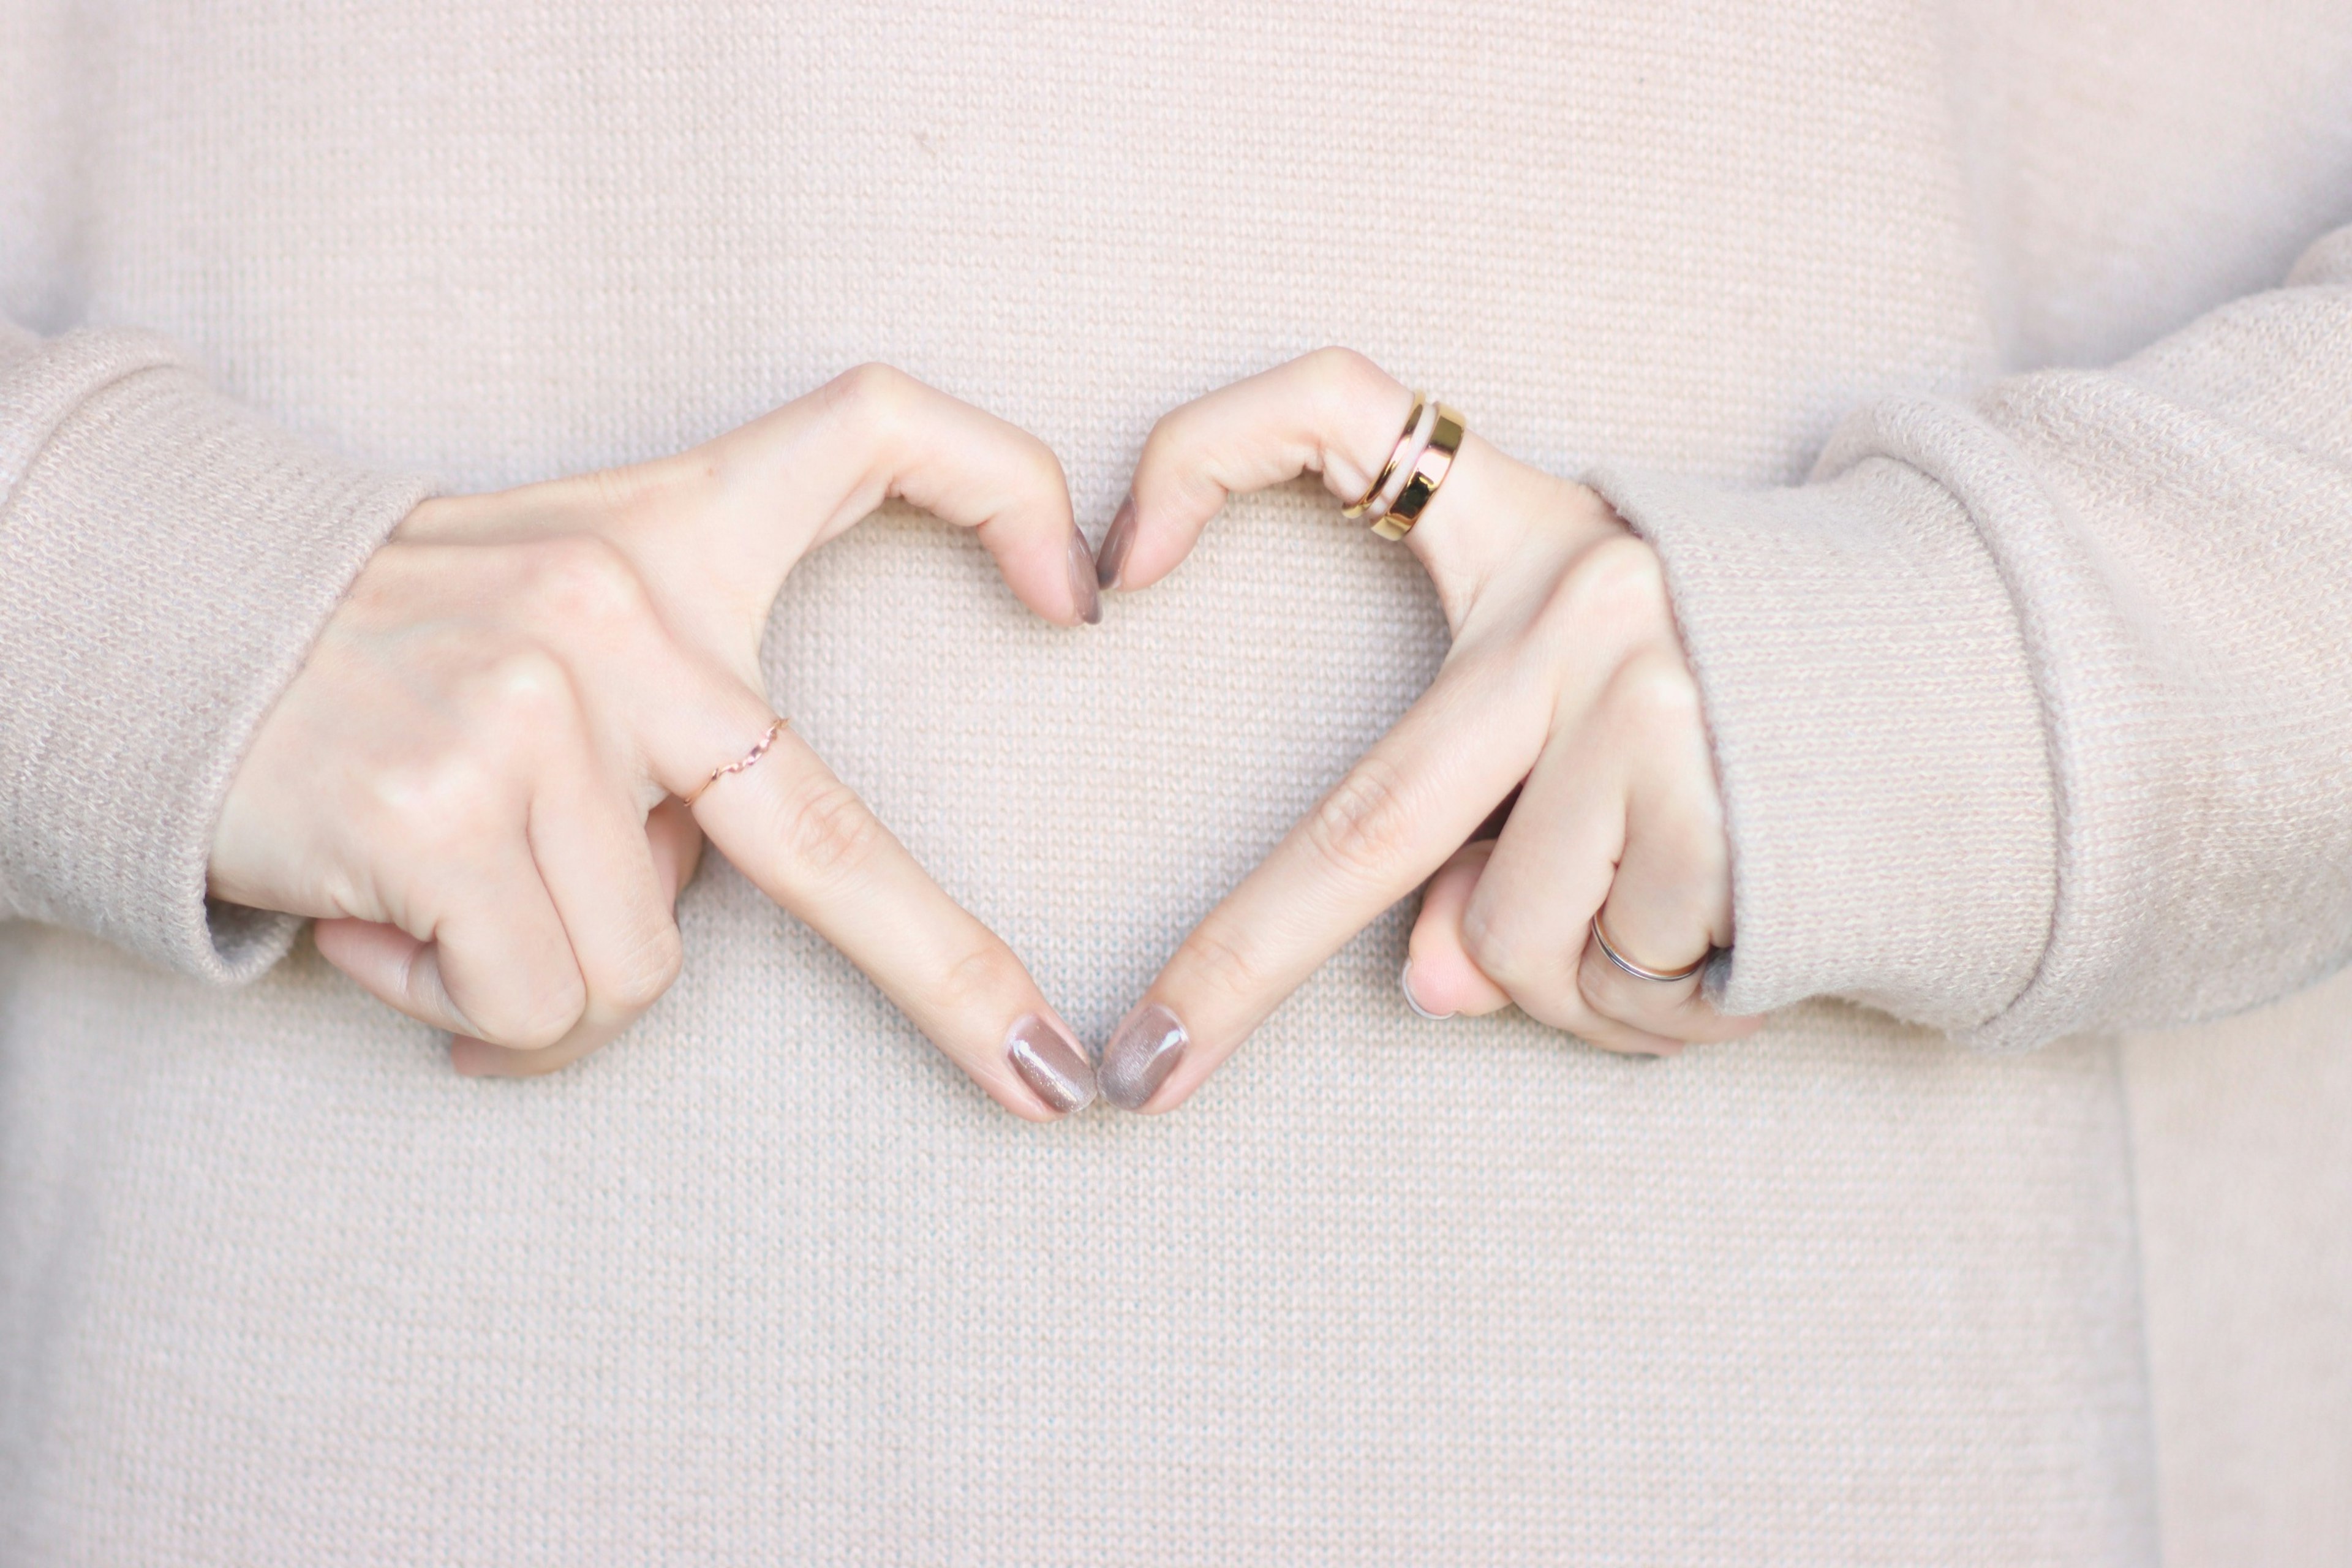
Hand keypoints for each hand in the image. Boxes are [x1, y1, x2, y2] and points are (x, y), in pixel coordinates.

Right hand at [210, 366, 1102, 1116]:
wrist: (163, 634)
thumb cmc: (393, 648)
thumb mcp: (550, 597)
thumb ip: (674, 702)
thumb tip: (708, 892)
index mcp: (669, 534)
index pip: (868, 432)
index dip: (998, 489)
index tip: (1085, 594)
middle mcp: (616, 608)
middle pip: (822, 835)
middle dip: (948, 979)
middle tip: (1042, 1080)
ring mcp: (529, 708)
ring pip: (641, 971)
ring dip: (554, 981)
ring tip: (454, 896)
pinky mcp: (436, 809)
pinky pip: (536, 1001)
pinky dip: (471, 1005)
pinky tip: (394, 926)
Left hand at [1091, 349, 1759, 1111]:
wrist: (1964, 685)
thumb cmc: (1723, 687)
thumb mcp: (1580, 694)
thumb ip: (1472, 827)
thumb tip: (1444, 990)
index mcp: (1518, 528)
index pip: (1337, 415)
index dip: (1206, 455)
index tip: (1103, 573)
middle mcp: (1580, 603)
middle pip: (1371, 822)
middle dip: (1240, 965)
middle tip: (1145, 1075)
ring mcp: (1660, 701)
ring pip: (1520, 947)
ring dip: (1568, 984)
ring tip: (1655, 911)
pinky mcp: (1736, 800)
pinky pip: (1626, 983)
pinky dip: (1652, 1008)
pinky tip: (1717, 937)